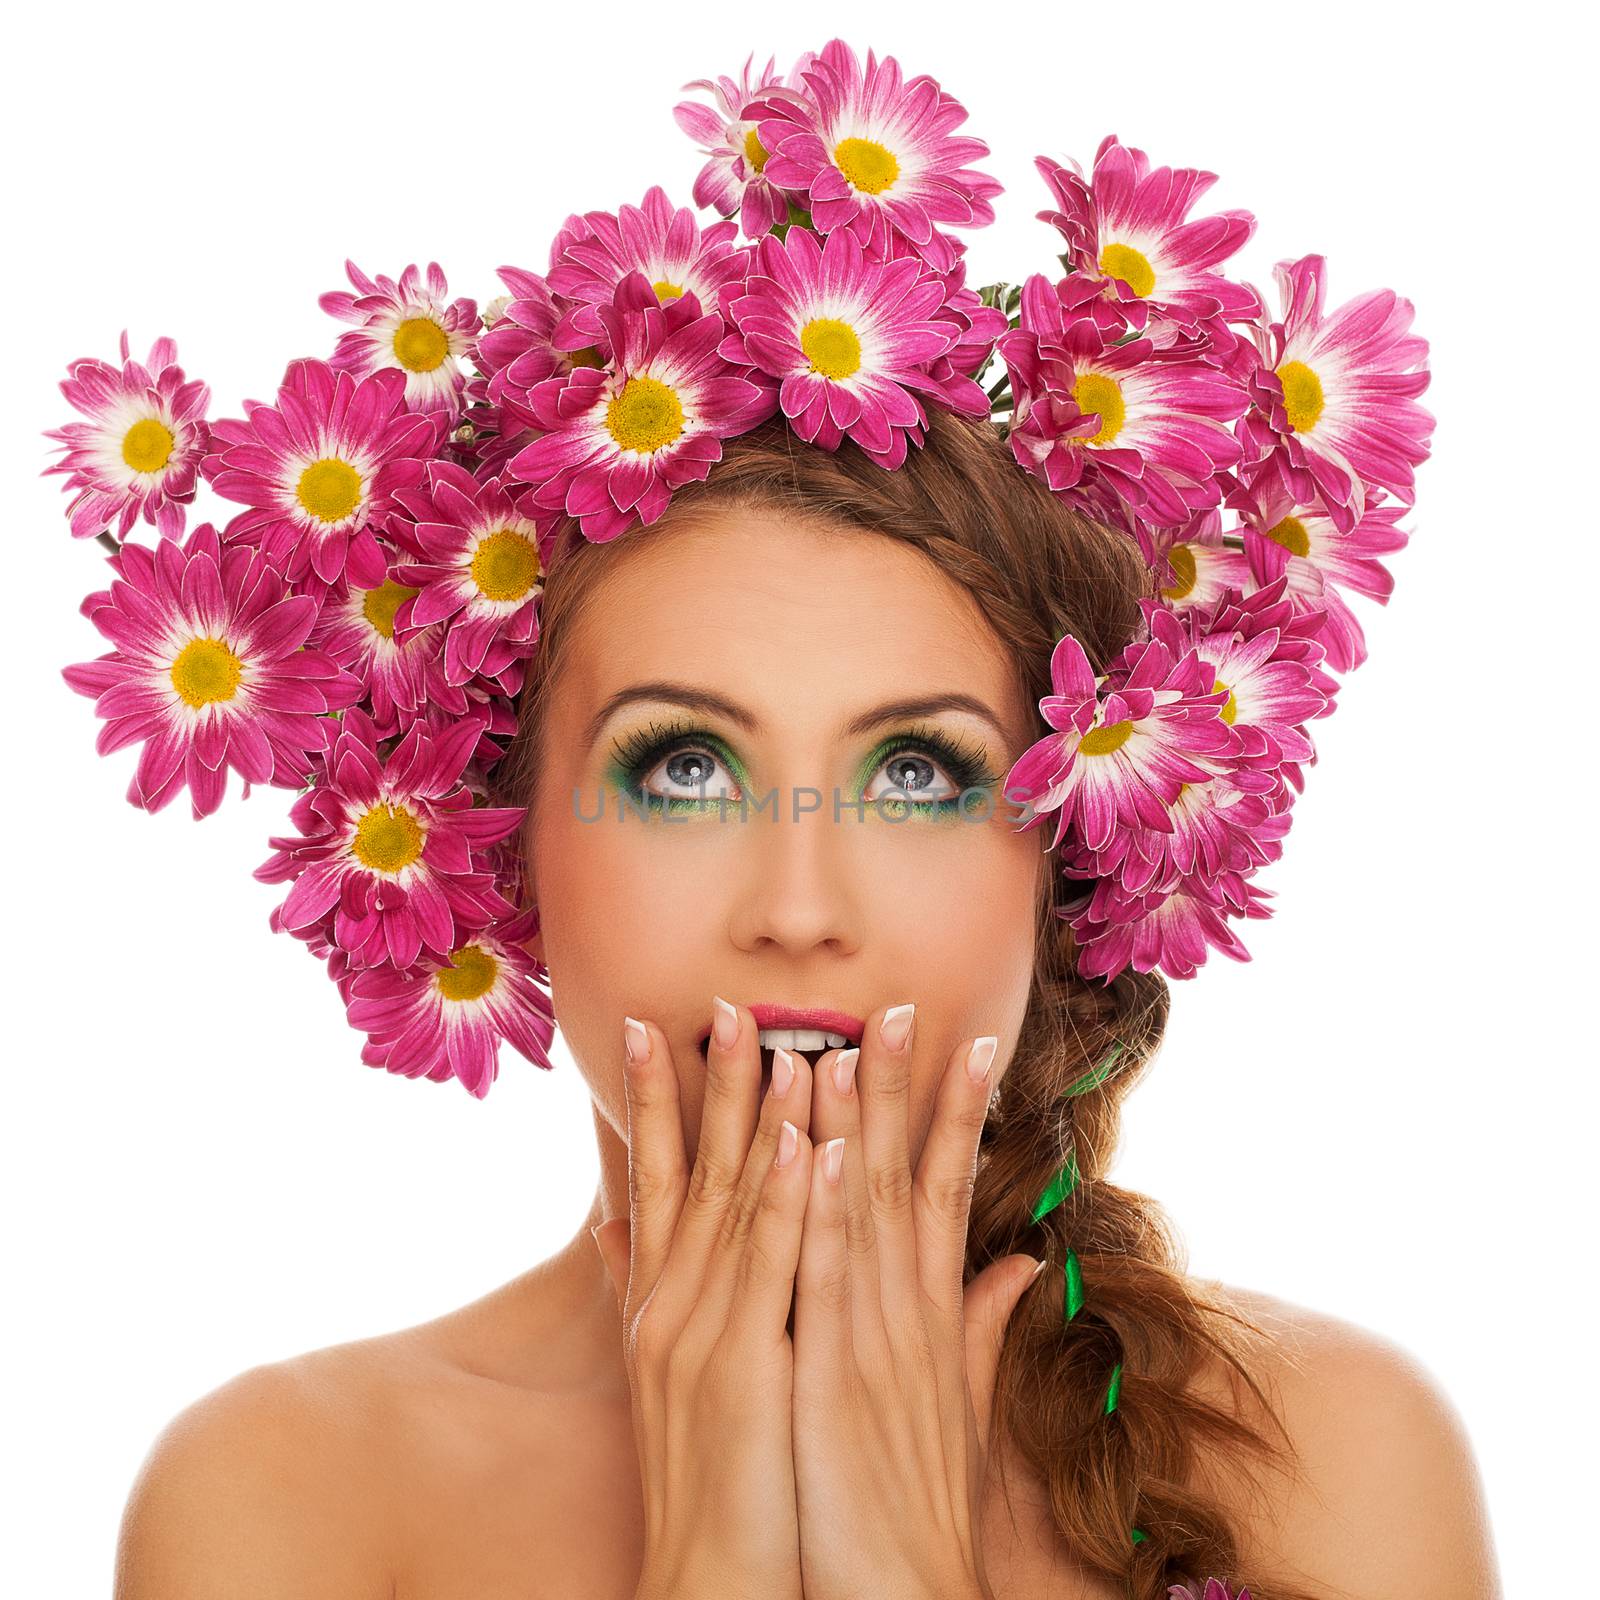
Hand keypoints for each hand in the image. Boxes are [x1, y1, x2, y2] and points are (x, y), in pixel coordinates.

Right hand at [592, 999, 817, 1599]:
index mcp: (662, 1301)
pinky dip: (790, 1200)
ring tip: (779, 1040)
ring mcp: (703, 1331)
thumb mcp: (670, 1369)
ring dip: (758, 1116)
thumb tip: (613, 1229)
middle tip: (724, 1003)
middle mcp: (672, 1302)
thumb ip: (643, 1286)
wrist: (710, 1577)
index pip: (655, 1178)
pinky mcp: (745, 1367)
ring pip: (736, 1201)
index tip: (650, 1026)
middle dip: (709, 1082)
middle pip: (693, 1170)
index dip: (652, 1100)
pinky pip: (774, 1267)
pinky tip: (806, 1142)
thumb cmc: (707, 1472)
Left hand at [791, 1002, 1042, 1599]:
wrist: (906, 1596)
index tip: (969, 1040)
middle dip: (907, 1089)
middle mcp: (911, 1312)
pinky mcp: (834, 1377)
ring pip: (866, 1210)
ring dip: (857, 1124)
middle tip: (901, 1004)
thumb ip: (983, 1324)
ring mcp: (875, 1340)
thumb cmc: (915, 1496)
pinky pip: (827, 1277)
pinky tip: (818, 1150)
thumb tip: (1019, 1265)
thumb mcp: (957, 1401)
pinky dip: (824, 1210)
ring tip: (845, 1043)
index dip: (958, 1113)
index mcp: (933, 1313)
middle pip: (911, 1178)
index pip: (950, 1188)